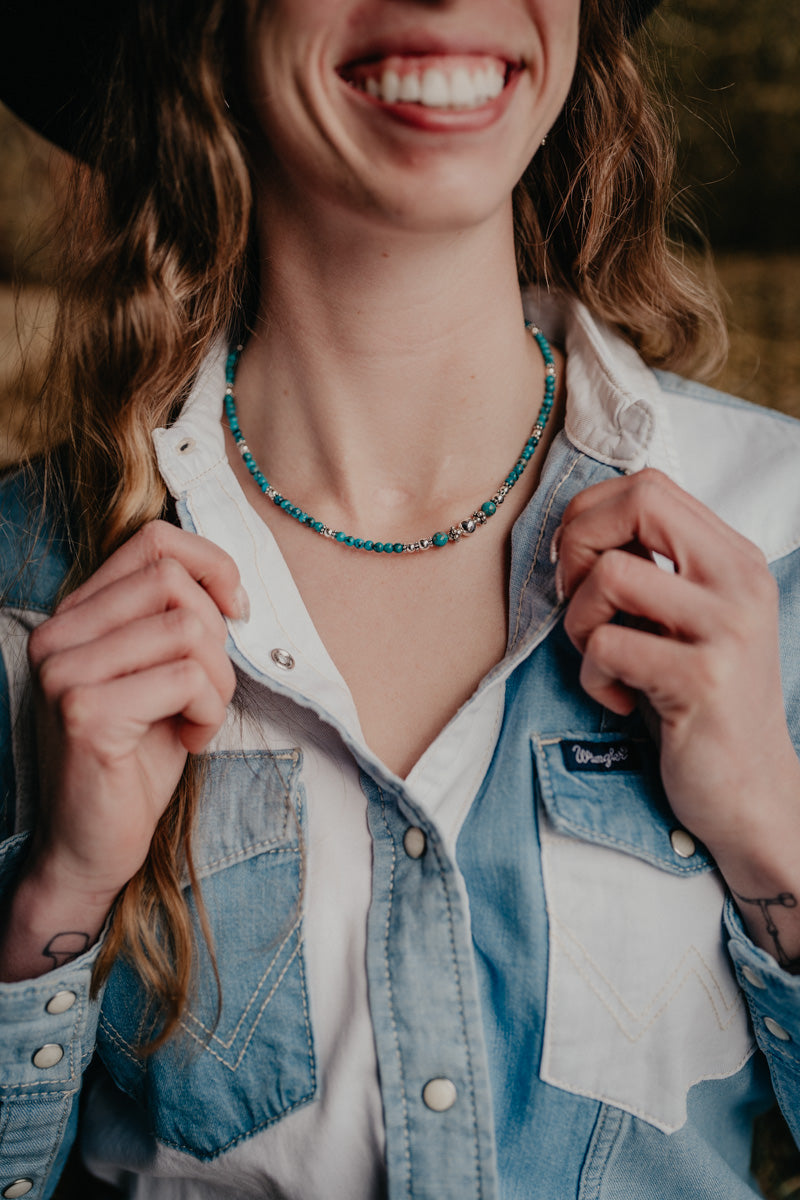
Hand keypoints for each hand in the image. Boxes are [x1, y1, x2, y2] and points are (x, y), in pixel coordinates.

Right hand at [25, 521, 245, 904]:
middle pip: (174, 580)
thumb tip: (228, 585)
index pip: (152, 542)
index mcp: (74, 616)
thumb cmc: (135, 762)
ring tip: (199, 718)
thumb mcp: (159, 677)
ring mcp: (66, 672)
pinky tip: (189, 741)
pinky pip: (188, 679)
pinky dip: (210, 712)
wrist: (91, 848)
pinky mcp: (87, 712)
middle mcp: (58, 635)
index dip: (211, 564)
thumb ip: (175, 623)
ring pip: (188, 629)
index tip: (236, 609)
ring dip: (219, 681)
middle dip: (218, 634)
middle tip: (211, 688)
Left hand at [554, 469, 799, 870]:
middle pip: (637, 503)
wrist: (751, 791)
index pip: (649, 485)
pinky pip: (607, 647)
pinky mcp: (703, 680)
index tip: (577, 565)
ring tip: (602, 659)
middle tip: (577, 600)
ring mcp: (727, 629)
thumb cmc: (698, 702)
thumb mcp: (685, 621)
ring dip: (580, 622)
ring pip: (610, 576)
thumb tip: (576, 527)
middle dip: (578, 545)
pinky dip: (593, 677)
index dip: (591, 514)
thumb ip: (651, 569)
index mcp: (734, 558)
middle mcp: (740, 581)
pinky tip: (622, 699)